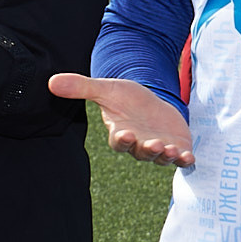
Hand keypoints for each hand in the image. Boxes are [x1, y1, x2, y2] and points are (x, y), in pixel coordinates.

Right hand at [49, 73, 194, 167]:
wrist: (153, 103)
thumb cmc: (127, 98)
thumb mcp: (107, 89)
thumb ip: (81, 88)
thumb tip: (51, 81)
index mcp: (122, 134)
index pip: (119, 143)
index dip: (123, 140)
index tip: (126, 133)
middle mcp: (140, 145)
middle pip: (142, 153)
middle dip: (149, 150)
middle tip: (155, 144)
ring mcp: (160, 149)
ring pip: (162, 158)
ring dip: (167, 156)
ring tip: (172, 149)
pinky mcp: (178, 148)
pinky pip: (181, 160)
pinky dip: (185, 160)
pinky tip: (189, 156)